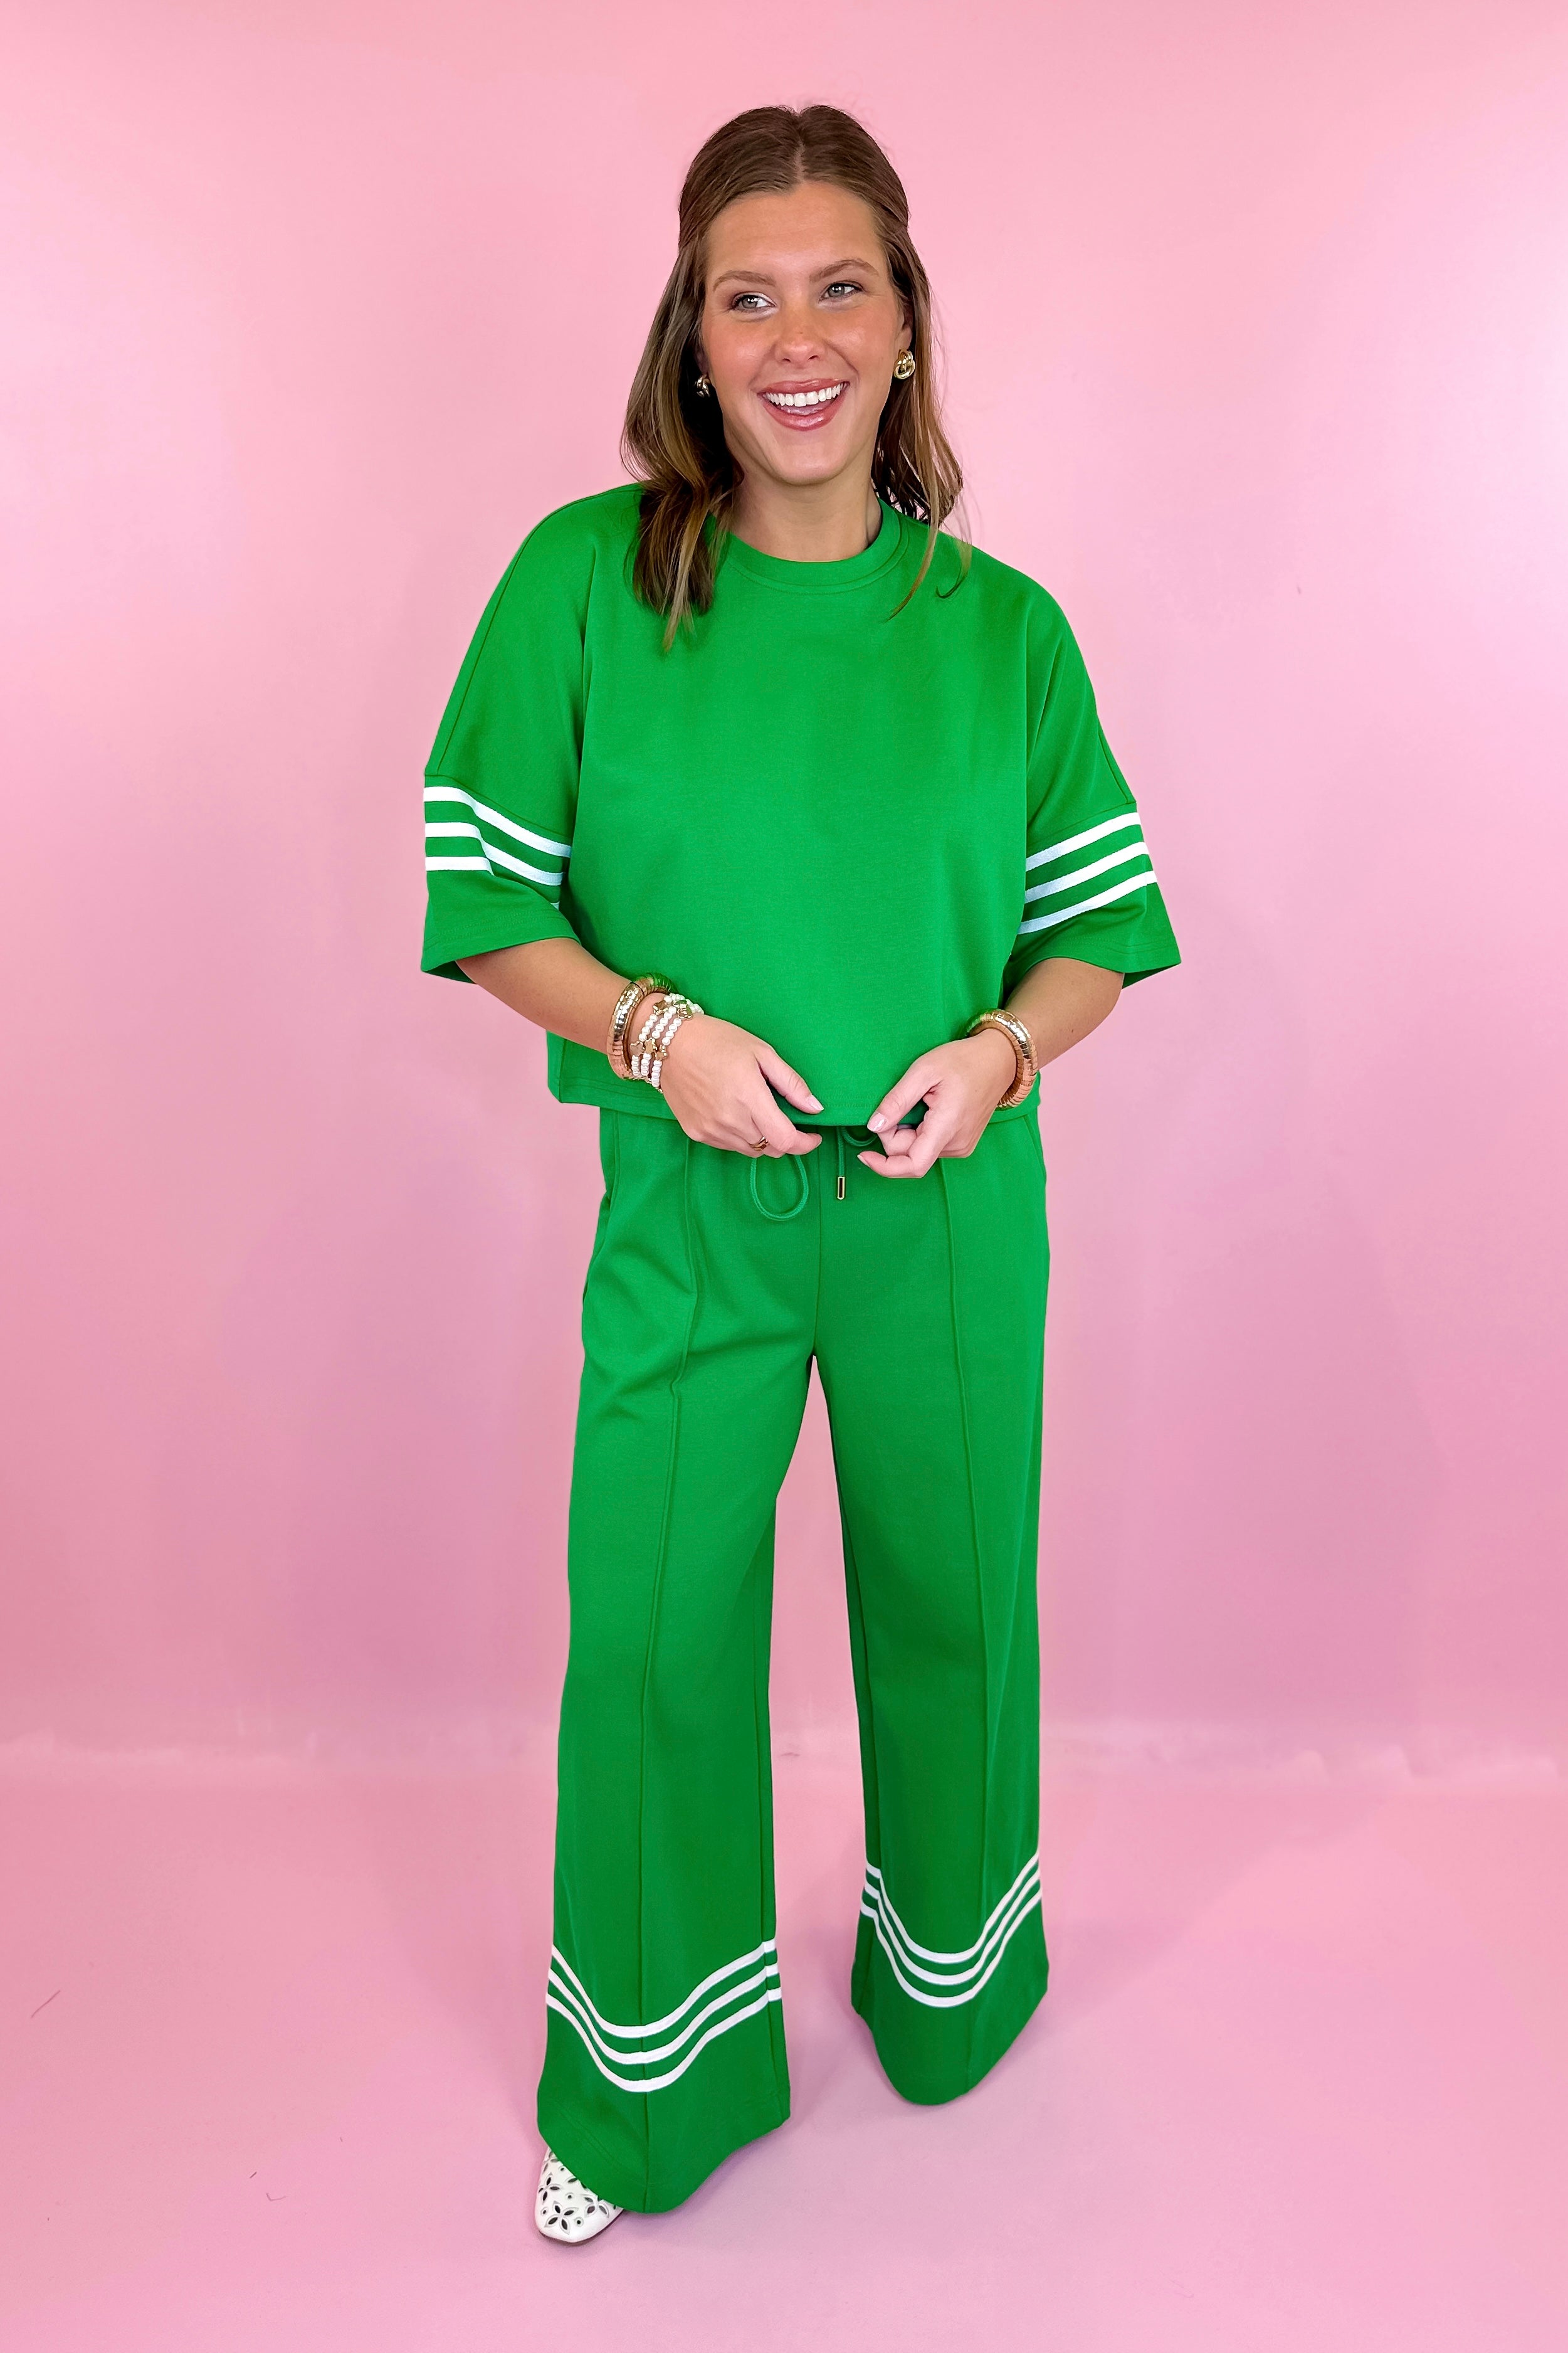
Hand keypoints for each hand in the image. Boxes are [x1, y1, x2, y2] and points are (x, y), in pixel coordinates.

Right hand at [659, 1013, 822, 1157]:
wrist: (669, 1043)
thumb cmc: (718, 1041)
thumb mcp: (762, 1052)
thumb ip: (791, 1083)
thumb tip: (815, 1108)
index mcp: (750, 1098)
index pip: (785, 1140)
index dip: (805, 1144)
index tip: (813, 1136)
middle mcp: (730, 1120)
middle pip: (771, 1148)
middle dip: (785, 1138)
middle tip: (785, 1117)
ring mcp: (711, 1130)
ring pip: (751, 1151)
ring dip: (762, 1139)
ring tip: (757, 1112)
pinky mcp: (696, 1133)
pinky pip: (729, 1146)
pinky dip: (740, 1137)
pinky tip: (735, 1114)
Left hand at [857, 1032, 1016, 1179]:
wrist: (999, 1061)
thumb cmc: (963, 1061)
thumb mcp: (923, 1071)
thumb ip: (897, 1100)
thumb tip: (874, 1126)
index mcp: (947, 1127)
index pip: (913, 1165)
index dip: (884, 1166)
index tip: (864, 1155)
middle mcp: (956, 1145)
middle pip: (910, 1154)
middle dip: (893, 1133)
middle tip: (900, 1101)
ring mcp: (961, 1147)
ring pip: (918, 1150)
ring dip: (907, 1132)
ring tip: (921, 1101)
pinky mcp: (962, 1144)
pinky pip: (930, 1146)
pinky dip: (919, 1132)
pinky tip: (929, 1109)